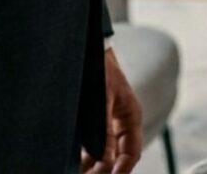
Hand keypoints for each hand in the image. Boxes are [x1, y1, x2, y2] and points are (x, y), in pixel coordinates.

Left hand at [80, 46, 141, 173]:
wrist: (84, 45)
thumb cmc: (97, 66)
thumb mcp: (103, 100)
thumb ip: (105, 131)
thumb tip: (105, 160)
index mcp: (131, 116)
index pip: (132, 152)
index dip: (122, 170)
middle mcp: (120, 121)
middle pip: (116, 156)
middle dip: (104, 170)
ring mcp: (106, 121)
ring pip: (103, 152)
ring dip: (93, 164)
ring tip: (79, 171)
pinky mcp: (91, 119)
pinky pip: (91, 143)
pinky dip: (84, 155)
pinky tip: (74, 162)